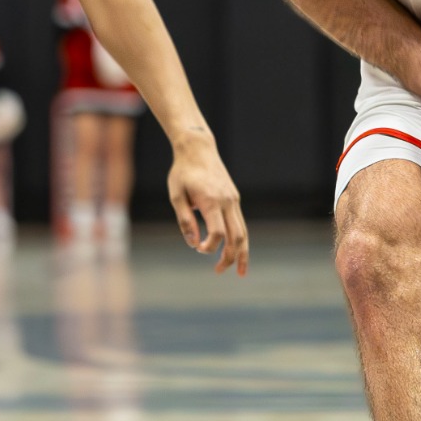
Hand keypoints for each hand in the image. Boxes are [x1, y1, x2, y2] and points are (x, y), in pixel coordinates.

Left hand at [168, 128, 249, 275]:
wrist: (198, 149)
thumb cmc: (183, 172)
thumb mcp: (176, 196)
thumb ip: (185, 220)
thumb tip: (194, 244)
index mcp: (212, 201)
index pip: (218, 232)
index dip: (210, 246)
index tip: (199, 249)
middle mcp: (227, 202)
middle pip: (236, 236)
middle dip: (230, 257)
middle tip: (219, 271)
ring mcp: (233, 200)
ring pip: (243, 232)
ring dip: (242, 253)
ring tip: (240, 271)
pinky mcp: (234, 199)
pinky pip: (240, 224)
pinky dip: (241, 240)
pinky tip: (237, 251)